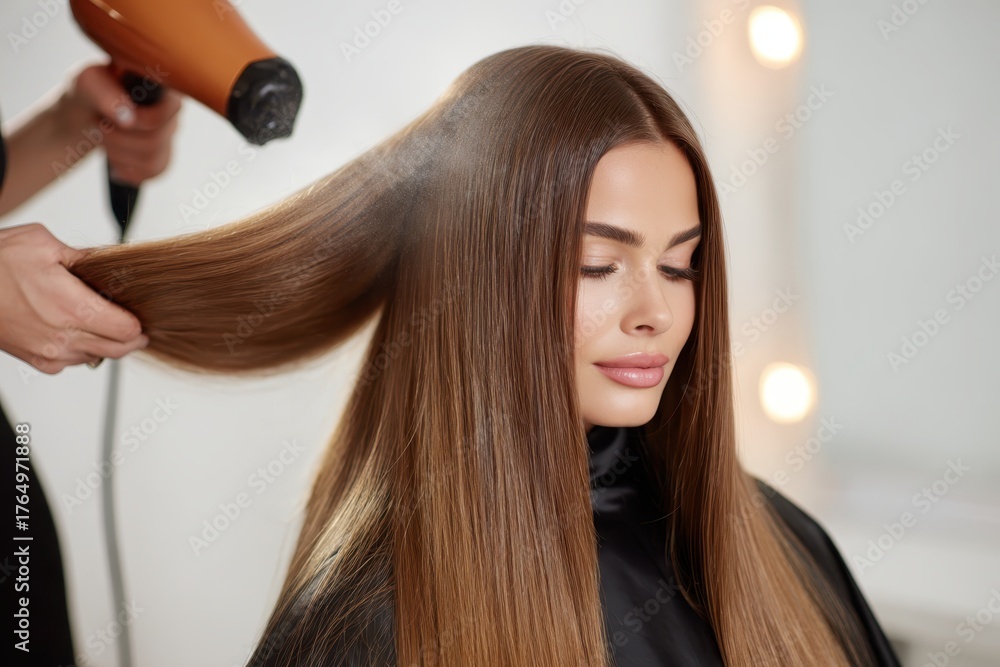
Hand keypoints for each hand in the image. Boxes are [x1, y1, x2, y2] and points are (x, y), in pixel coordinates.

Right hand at [0, 222, 148, 373]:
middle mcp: (64, 336)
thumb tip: (111, 260)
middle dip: (131, 336)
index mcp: (73, 308)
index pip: (128, 330)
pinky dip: (82, 349)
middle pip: (119, 349)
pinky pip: (74, 362)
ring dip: (107, 343)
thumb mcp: (43, 244)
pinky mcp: (38, 361)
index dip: (139, 322)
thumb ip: (85, 257)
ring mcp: (50, 352)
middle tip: (133, 322)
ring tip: (102, 321)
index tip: (141, 313)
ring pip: (98, 357)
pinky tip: (75, 329)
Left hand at [58, 61, 182, 184]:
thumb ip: (106, 94)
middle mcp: (172, 111)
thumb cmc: (89, 89)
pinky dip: (128, 169)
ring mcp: (169, 135)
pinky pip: (153, 171)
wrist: (85, 108)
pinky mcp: (163, 155)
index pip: (168, 112)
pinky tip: (115, 158)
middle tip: (98, 125)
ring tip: (104, 139)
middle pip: (155, 140)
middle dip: (118, 138)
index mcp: (162, 86)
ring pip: (152, 160)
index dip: (140, 120)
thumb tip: (129, 118)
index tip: (110, 118)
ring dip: (118, 154)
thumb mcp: (88, 83)